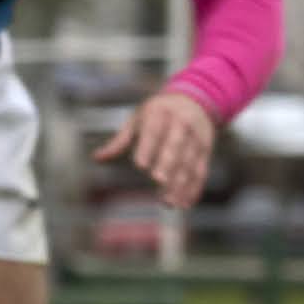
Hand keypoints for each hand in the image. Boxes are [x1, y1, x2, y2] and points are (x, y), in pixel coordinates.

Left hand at [96, 87, 219, 215]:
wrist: (196, 100)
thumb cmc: (158, 112)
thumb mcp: (138, 118)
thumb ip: (120, 140)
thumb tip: (97, 158)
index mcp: (161, 114)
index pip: (154, 131)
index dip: (148, 148)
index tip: (140, 166)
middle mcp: (182, 125)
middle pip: (175, 147)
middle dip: (168, 164)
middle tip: (159, 181)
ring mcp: (197, 138)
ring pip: (189, 163)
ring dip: (180, 184)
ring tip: (168, 202)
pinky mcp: (206, 151)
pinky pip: (201, 171)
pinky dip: (194, 189)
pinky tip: (184, 203)